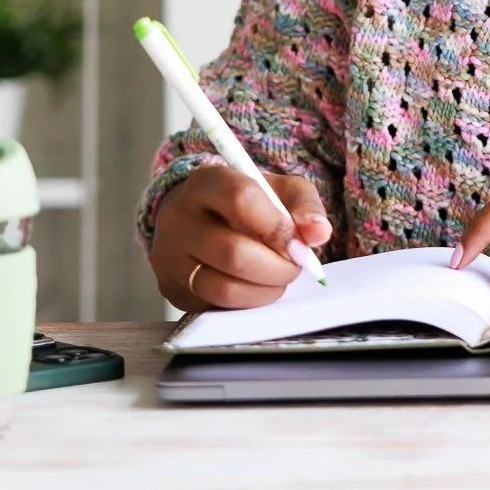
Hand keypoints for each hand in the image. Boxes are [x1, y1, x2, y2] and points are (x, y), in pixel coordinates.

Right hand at [148, 162, 333, 310]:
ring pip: (223, 287)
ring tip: (278, 278)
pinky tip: (257, 289)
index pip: (241, 200)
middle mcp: (179, 218)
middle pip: (234, 252)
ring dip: (264, 291)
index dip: (278, 228)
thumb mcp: (278, 190)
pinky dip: (247, 303)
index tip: (300, 246)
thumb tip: (319, 233)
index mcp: (206, 182)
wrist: (199, 217)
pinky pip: (214, 306)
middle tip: (294, 267)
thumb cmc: (245, 202)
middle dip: (277, 268)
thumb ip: (304, 205)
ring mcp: (170, 257)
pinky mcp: (172, 288)